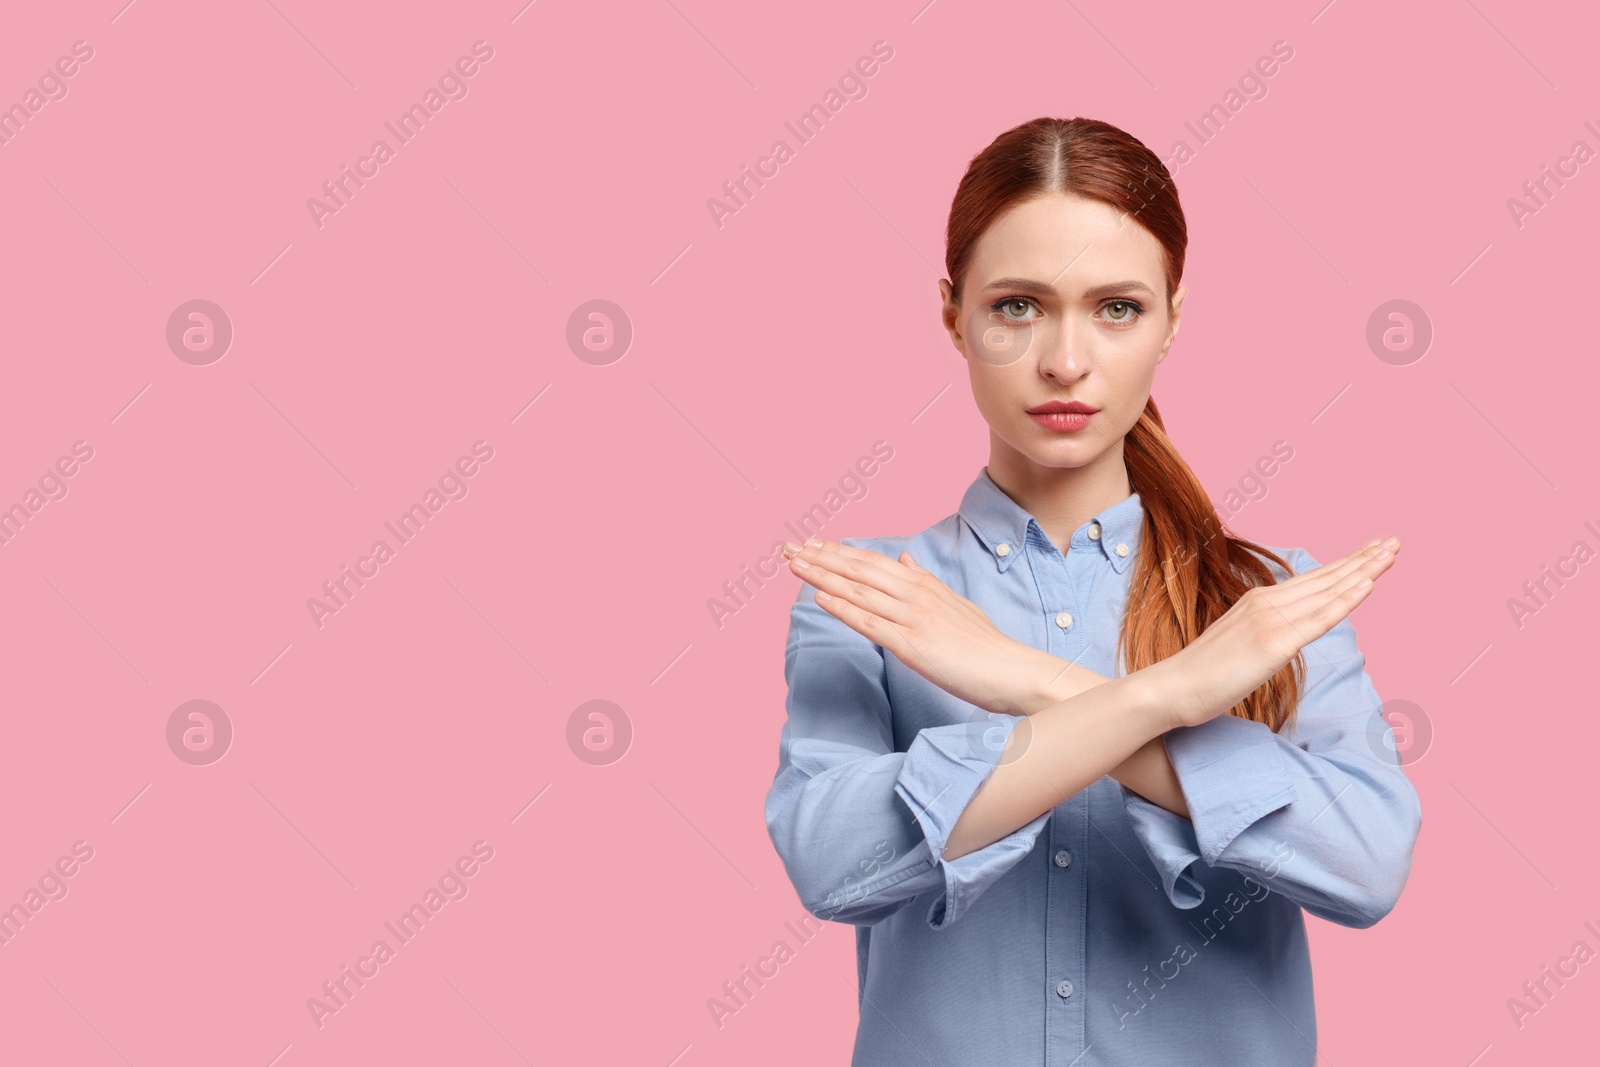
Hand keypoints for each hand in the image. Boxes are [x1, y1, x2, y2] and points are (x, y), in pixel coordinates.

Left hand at [783, 538, 1039, 715]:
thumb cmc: (985, 645)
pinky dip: (843, 608)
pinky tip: (820, 597)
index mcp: (924, 584)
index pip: (873, 562)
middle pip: (859, 570)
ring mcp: (913, 618)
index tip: (811, 543)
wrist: (1011, 670)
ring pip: (859, 591)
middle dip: (820, 557)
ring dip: (823, 576)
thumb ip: (927, 581)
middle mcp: (915, 594)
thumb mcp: (955, 603)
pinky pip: (870, 623)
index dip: (839, 552)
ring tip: (794, 565)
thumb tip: (905, 558)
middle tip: (788, 547)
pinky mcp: (912, 644)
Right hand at [1144, 537, 1401, 730]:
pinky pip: (1320, 618)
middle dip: (1363, 558)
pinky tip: (1368, 583)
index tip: (1371, 551)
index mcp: (1259, 602)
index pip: (1312, 580)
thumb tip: (1285, 637)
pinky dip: (1346, 598)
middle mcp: (1267, 603)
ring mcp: (1271, 621)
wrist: (1173, 688)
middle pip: (1325, 578)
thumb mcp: (1239, 646)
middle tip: (1394, 542)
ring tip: (1391, 552)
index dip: (1344, 564)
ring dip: (1364, 569)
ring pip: (1328, 590)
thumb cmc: (1201, 674)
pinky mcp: (1275, 643)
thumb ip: (1265, 634)